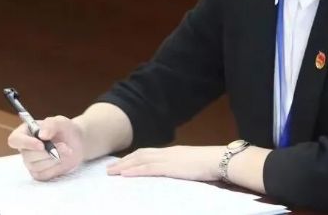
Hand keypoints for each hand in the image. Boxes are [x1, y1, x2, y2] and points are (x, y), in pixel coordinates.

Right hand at [8, 116, 85, 180]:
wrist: (76, 142)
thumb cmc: (65, 129)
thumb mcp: (61, 122)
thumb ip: (51, 124)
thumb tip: (41, 135)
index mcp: (25, 132)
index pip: (14, 140)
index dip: (25, 143)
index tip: (41, 144)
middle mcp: (24, 148)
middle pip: (27, 155)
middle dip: (47, 152)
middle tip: (64, 146)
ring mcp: (30, 162)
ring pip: (36, 166)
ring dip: (54, 159)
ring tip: (66, 150)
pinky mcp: (38, 173)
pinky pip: (43, 174)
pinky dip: (55, 168)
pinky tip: (62, 159)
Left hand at [107, 145, 224, 181]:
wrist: (218, 160)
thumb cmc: (209, 164)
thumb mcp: (191, 163)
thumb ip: (180, 166)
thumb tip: (174, 172)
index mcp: (172, 152)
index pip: (148, 153)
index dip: (133, 158)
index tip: (122, 163)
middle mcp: (166, 153)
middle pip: (140, 155)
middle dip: (124, 161)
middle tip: (110, 169)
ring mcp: (167, 159)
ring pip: (140, 160)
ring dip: (124, 166)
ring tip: (111, 172)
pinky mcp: (169, 167)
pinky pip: (148, 169)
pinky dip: (135, 171)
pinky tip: (125, 175)